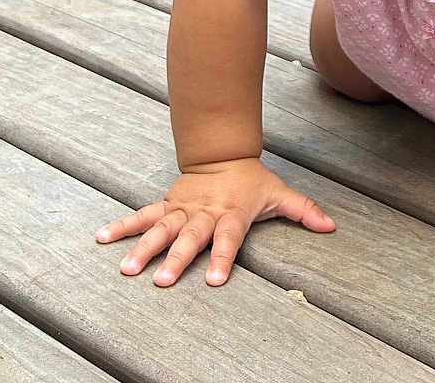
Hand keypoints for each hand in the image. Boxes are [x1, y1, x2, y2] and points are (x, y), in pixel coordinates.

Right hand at [95, 157, 333, 286]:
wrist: (223, 153)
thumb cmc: (252, 182)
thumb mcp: (279, 194)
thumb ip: (303, 211)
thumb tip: (331, 226)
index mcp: (231, 214)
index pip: (228, 237)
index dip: (222, 257)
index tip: (214, 279)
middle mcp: (204, 213)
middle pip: (189, 237)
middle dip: (176, 258)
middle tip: (160, 281)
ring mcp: (182, 208)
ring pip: (161, 228)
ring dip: (143, 247)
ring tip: (126, 268)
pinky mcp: (167, 204)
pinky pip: (143, 215)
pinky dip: (123, 225)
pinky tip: (103, 237)